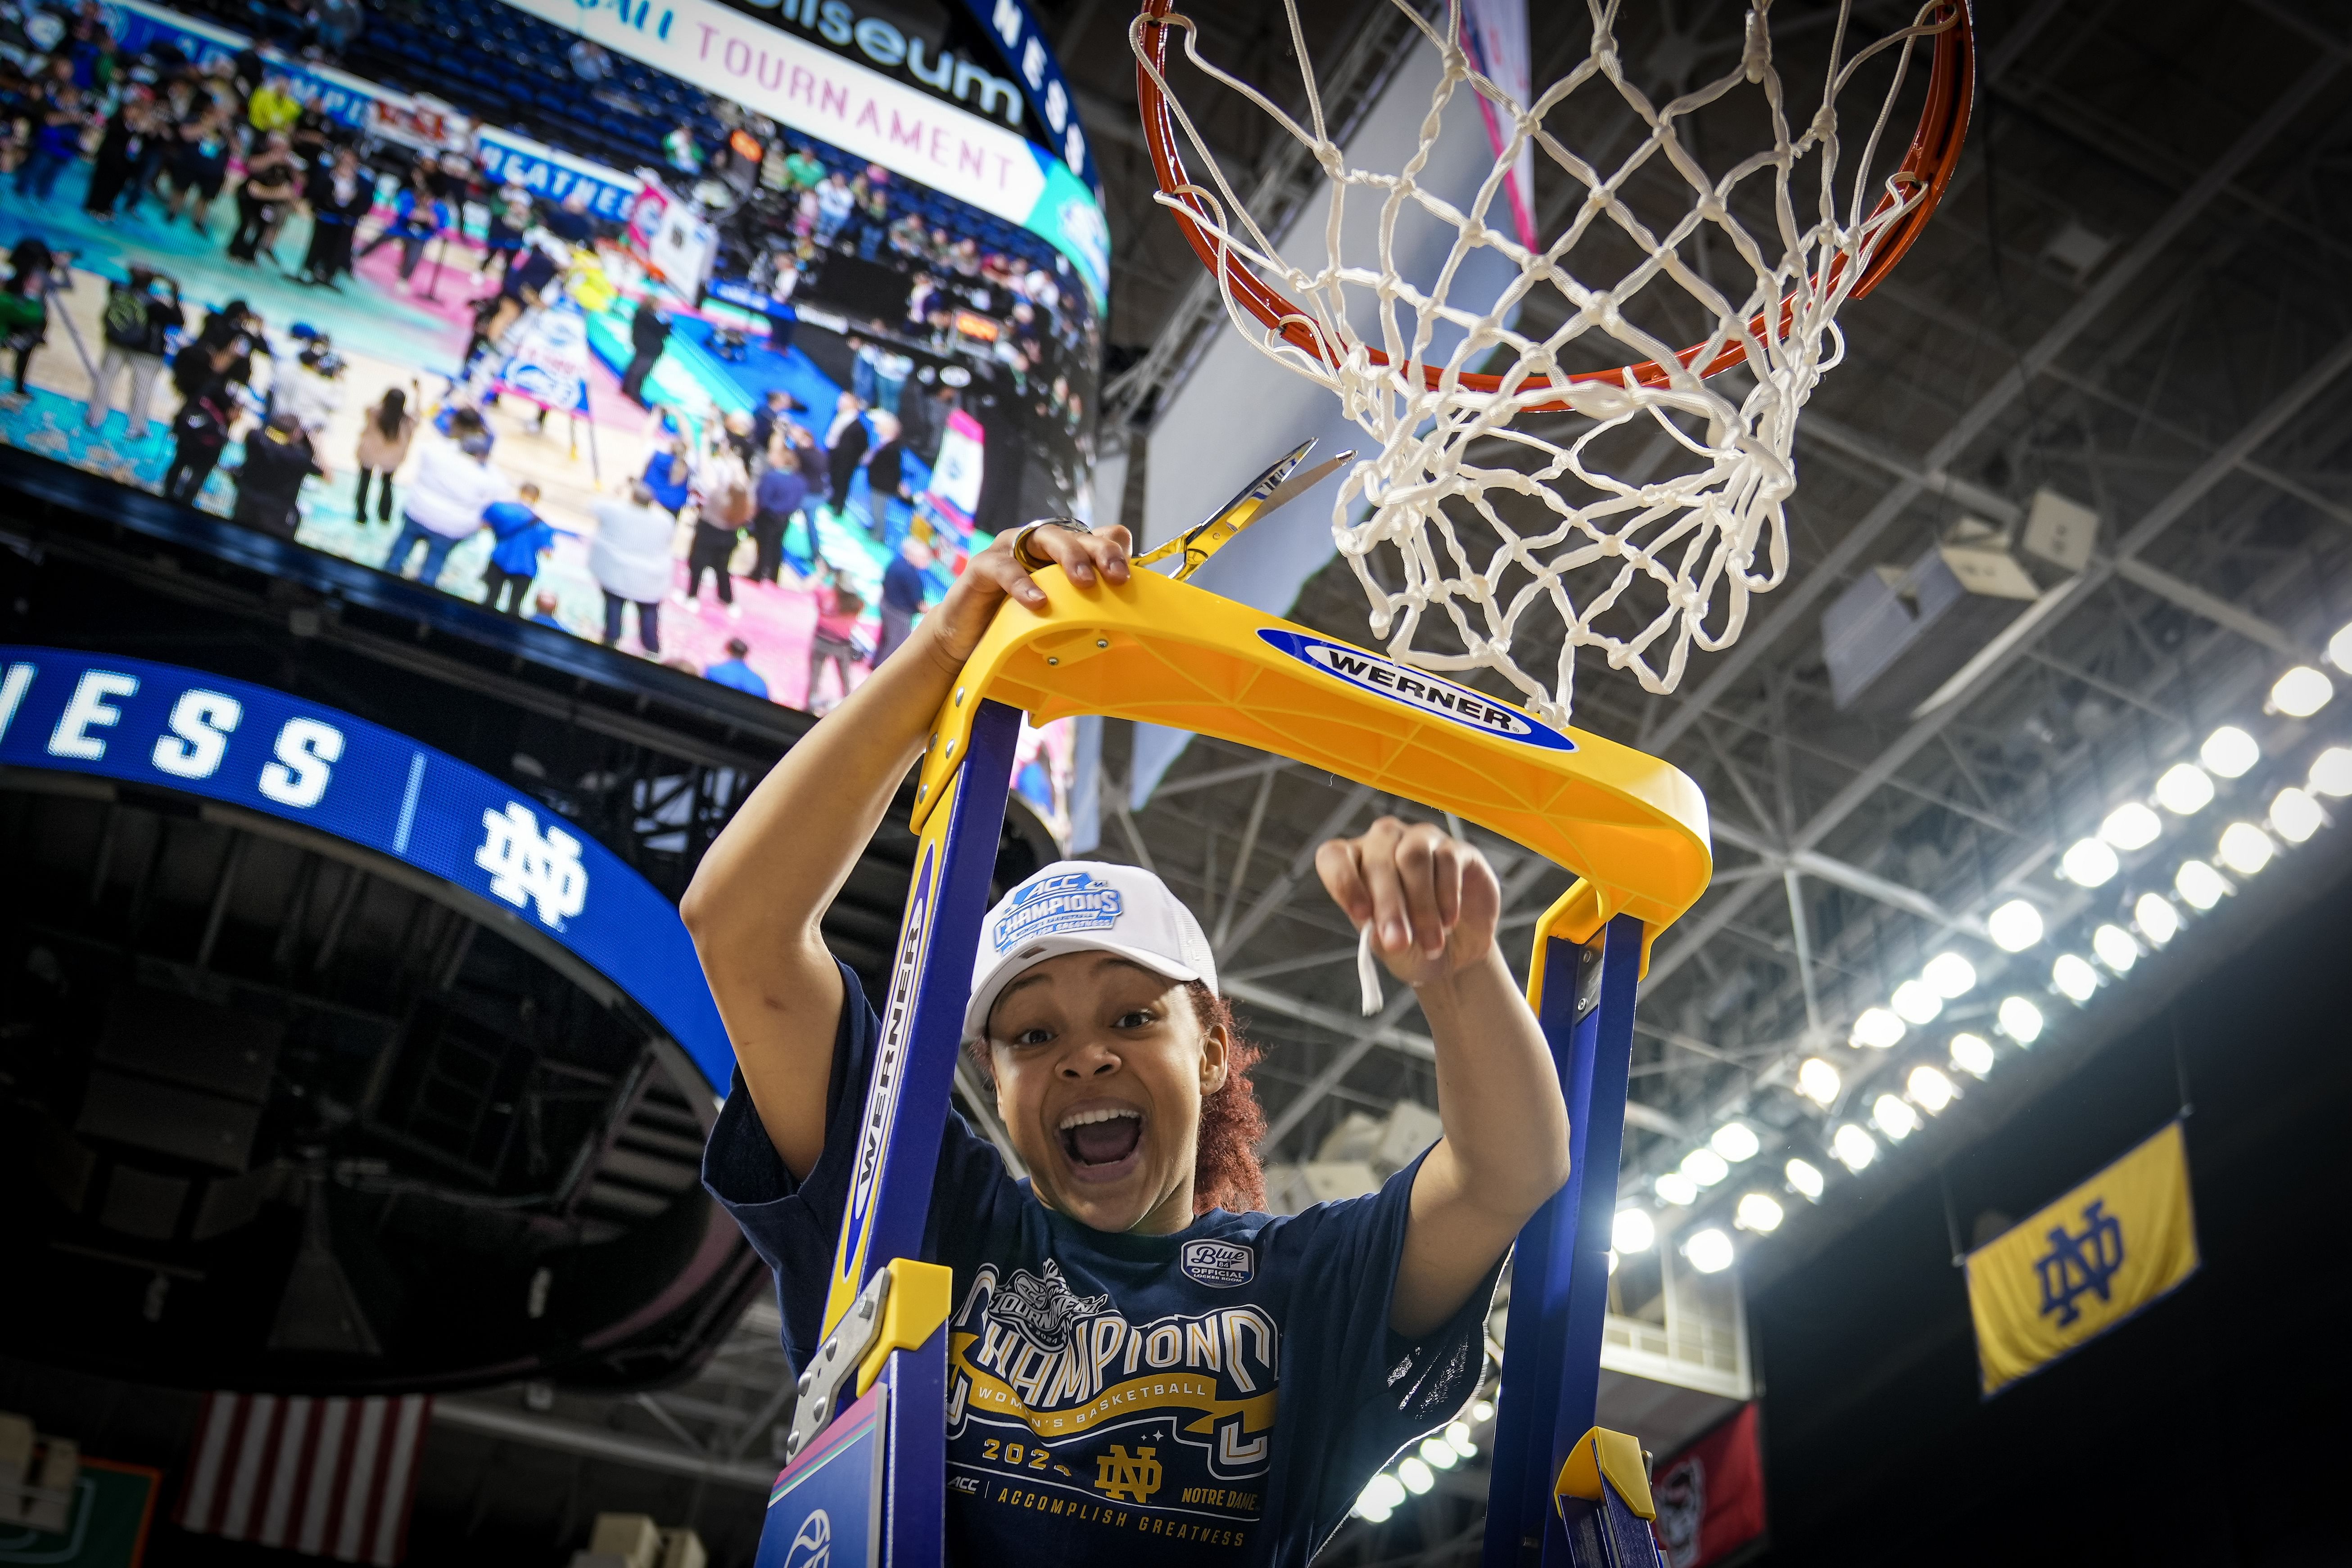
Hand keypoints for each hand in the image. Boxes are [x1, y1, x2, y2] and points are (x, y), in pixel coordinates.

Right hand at [922, 520, 1130, 669]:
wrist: (968, 643)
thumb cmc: (1018, 625)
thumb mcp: (1059, 615)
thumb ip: (1088, 604)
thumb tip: (1125, 607)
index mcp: (1061, 554)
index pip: (1095, 536)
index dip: (1114, 549)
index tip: (1129, 576)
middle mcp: (1038, 545)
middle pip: (1074, 533)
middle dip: (1099, 551)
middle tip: (1117, 577)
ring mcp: (1009, 550)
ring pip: (1044, 537)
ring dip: (1069, 557)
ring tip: (1084, 583)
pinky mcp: (982, 567)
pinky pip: (1003, 567)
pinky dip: (1021, 583)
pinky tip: (1037, 601)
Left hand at [1316, 818, 1499, 988]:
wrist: (1458, 953)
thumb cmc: (1413, 945)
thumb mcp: (1388, 949)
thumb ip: (1377, 936)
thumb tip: (1376, 925)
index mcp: (1354, 863)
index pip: (1334, 857)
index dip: (1343, 881)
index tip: (1360, 915)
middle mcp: (1383, 843)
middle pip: (1378, 860)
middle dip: (1389, 906)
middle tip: (1398, 942)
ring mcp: (1420, 840)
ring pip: (1413, 857)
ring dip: (1421, 905)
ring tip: (1430, 942)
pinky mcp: (1456, 848)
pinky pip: (1448, 859)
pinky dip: (1447, 896)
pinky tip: (1448, 922)